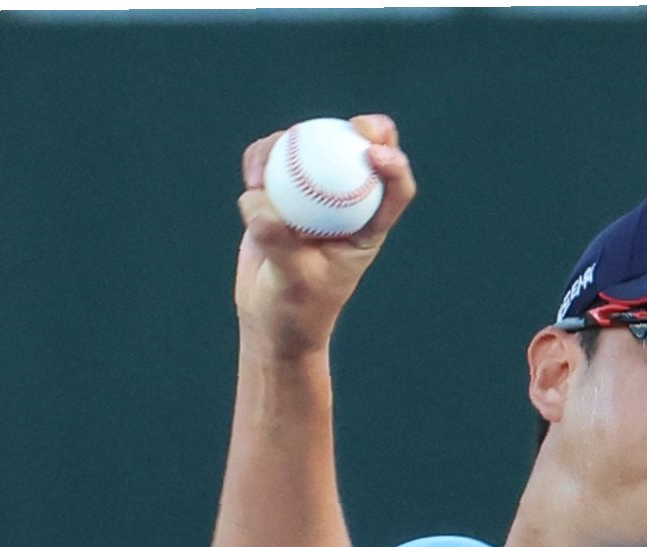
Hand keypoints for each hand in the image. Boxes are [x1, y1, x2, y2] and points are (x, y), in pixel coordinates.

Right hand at [234, 114, 416, 358]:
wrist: (269, 319)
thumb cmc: (293, 310)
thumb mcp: (291, 279)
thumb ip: (278, 239)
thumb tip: (259, 199)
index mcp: (367, 230)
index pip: (394, 192)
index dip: (395, 167)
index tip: (375, 155)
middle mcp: (345, 206)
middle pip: (363, 153)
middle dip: (364, 130)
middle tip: (351, 127)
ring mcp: (314, 194)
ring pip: (313, 147)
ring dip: (291, 143)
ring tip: (263, 175)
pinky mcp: (282, 191)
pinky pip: (274, 158)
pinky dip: (261, 159)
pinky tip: (251, 178)